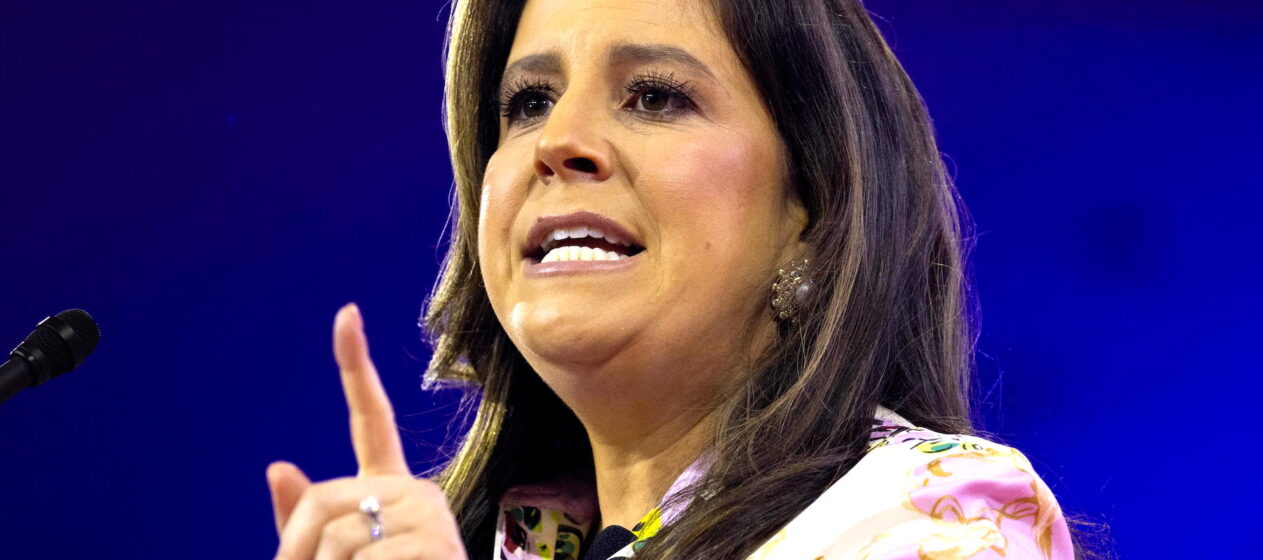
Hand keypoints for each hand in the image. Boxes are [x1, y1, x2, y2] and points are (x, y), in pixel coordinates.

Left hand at [266, 304, 466, 559]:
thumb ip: (304, 522)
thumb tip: (279, 466)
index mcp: (391, 491)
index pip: (370, 419)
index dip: (354, 366)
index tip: (345, 316)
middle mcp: (416, 492)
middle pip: (322, 500)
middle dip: (297, 552)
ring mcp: (430, 518)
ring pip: (336, 537)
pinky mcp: (436, 545)